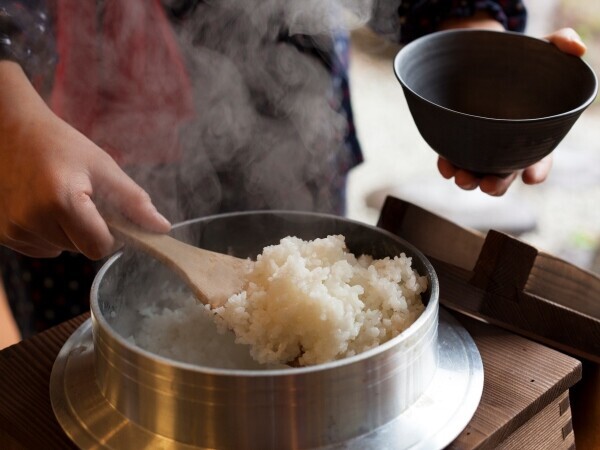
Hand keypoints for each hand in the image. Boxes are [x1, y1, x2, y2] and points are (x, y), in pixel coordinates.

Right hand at [0, 61, 170, 258]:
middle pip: (81, 249)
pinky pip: (41, 248)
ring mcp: (11, 229)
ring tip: (59, 198)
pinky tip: (42, 207)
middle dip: (90, 230)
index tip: (110, 215)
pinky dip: (49, 234)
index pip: (99, 247)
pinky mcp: (1, 234)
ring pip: (61, 249)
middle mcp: (32, 219)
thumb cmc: (59, 144)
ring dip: (69, 232)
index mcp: (61, 201)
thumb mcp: (103, 166)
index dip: (112, 235)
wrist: (8, 129)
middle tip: (83, 198)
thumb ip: (134, 201)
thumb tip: (163, 228)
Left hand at [437, 28, 586, 194]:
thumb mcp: (541, 49)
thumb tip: (578, 48)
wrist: (482, 59)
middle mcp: (506, 147)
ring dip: (469, 180)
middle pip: (504, 176)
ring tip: (463, 177)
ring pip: (476, 175)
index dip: (537, 171)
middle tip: (488, 185)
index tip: (531, 177)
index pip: (540, 160)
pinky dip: (447, 167)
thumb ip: (561, 43)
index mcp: (532, 134)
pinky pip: (451, 162)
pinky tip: (445, 166)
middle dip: (497, 184)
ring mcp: (480, 149)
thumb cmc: (519, 61)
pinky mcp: (457, 143)